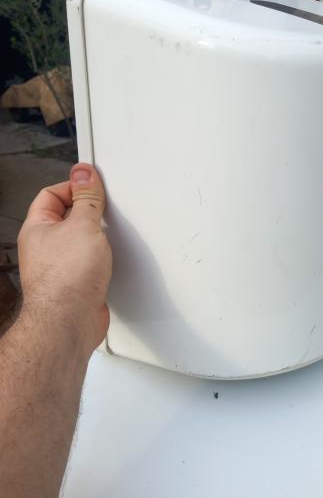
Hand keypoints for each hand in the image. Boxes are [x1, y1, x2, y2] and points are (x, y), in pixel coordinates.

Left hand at [17, 163, 111, 356]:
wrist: (69, 323)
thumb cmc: (65, 280)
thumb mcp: (83, 226)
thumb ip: (86, 198)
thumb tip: (83, 174)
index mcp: (37, 228)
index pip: (52, 194)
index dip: (74, 185)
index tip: (94, 183)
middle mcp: (44, 247)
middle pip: (67, 215)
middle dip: (87, 210)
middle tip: (104, 207)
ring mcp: (59, 266)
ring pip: (79, 239)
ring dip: (96, 235)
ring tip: (107, 232)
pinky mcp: (76, 282)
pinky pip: (89, 260)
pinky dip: (102, 256)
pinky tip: (110, 257)